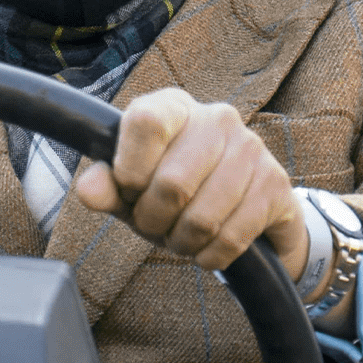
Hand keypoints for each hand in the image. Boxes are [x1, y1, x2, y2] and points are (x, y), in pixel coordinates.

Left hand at [72, 89, 307, 280]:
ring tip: (183, 236)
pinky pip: (231, 238)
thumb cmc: (178, 193)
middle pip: (172, 184)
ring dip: (183, 243)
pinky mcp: (275, 183)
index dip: (130, 168)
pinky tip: (209, 247)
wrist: (246, 209)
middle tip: (156, 224)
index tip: (130, 189)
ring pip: (201, 218)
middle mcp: (217, 117)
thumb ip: (108, 188)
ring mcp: (251, 148)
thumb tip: (87, 190)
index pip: (145, 122)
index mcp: (174, 107)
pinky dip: (210, 256)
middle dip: (154, 221)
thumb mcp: (135, 190)